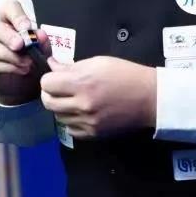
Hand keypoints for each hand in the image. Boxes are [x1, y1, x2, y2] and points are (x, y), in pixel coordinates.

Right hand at [0, 0, 50, 104]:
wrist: (26, 82)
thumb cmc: (32, 57)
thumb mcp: (42, 49)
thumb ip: (42, 41)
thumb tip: (40, 34)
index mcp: (8, 19)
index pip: (8, 8)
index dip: (16, 16)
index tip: (28, 27)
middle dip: (5, 34)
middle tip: (20, 45)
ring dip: (10, 55)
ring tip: (28, 62)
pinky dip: (9, 67)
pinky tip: (23, 70)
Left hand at [40, 56, 156, 138]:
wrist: (149, 97)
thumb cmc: (125, 74)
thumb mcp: (98, 62)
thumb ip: (71, 66)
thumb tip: (52, 66)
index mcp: (82, 82)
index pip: (47, 84)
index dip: (49, 79)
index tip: (56, 77)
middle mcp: (81, 104)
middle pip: (48, 102)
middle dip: (50, 93)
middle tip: (59, 88)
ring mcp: (87, 122)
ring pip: (58, 116)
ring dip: (60, 107)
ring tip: (72, 99)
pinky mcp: (93, 134)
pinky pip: (70, 129)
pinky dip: (71, 120)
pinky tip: (80, 112)